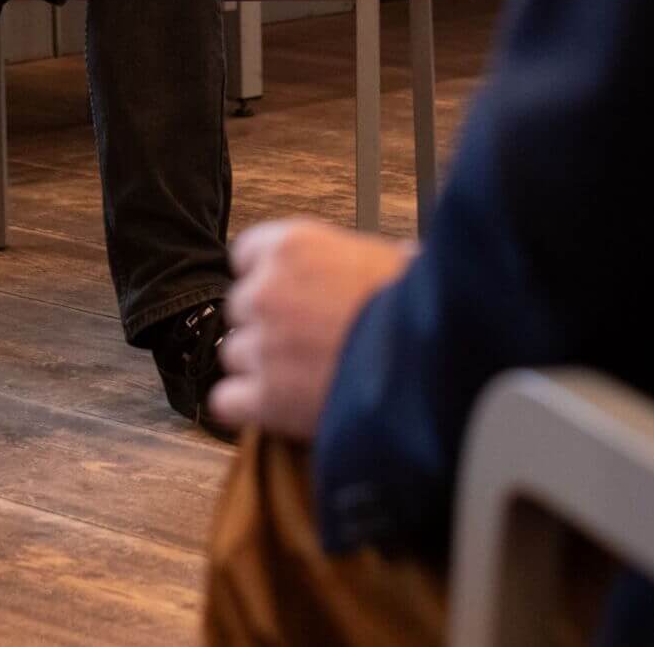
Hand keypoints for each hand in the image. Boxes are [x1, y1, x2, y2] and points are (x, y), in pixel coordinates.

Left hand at [210, 218, 414, 437]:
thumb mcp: (393, 259)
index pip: (246, 253)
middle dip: (267, 322)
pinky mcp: (264, 397)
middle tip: (303, 339)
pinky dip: (247, 406)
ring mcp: (262, 344)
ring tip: (300, 376)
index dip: (268, 275)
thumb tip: (399, 258)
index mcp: (293, 245)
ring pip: (234, 353)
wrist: (426, 362)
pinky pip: (226, 400)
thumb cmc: (418, 307)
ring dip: (260, 366)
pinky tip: (275, 407)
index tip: (288, 292)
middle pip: (241, 306)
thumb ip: (363, 259)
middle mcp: (267, 289)